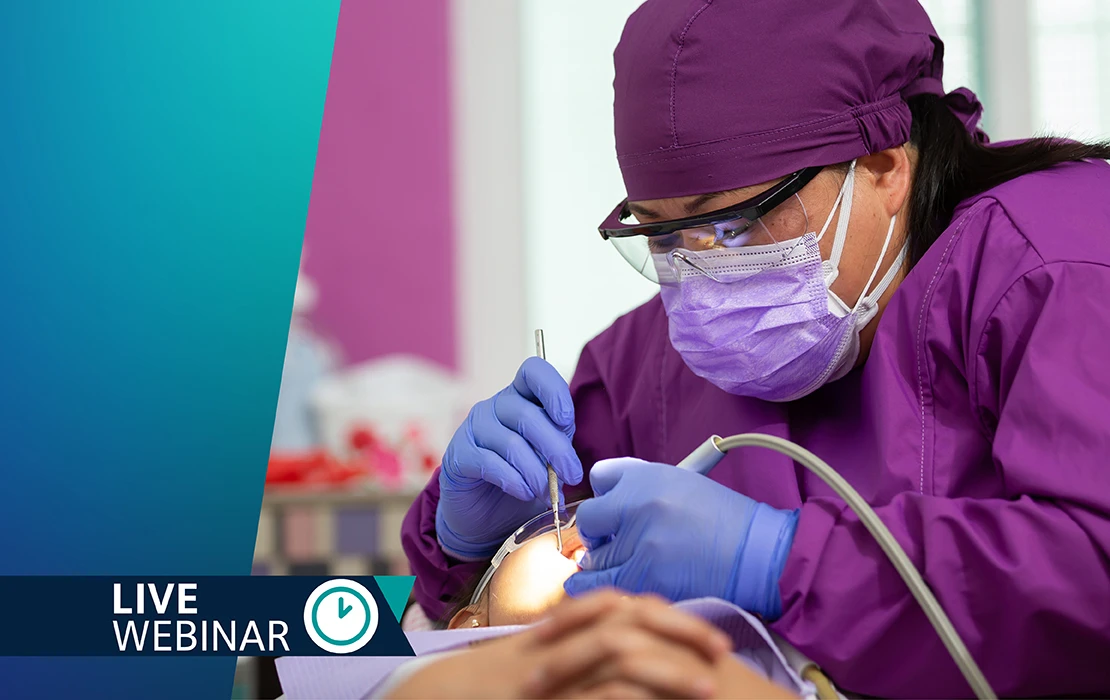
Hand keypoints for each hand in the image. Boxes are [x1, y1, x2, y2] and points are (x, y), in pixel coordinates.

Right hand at [384, 590, 729, 699]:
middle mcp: (554, 643)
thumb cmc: (476, 690)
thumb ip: (567, 657)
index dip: (667, 614)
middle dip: (680, 630)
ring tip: (710, 686)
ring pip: (617, 653)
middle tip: (723, 650)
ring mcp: (546, 670)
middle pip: (627, 616)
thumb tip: (622, 665)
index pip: (619, 606)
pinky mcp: (543, 696)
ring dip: (669, 667)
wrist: (425, 699)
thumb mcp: (529, 665)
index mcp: (556, 631)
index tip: (706, 633)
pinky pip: (593, 697)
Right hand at [436, 358, 583, 558]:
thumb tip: (570, 465)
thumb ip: (559, 448)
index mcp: (521, 397)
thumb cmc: (522, 478)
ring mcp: (473, 428)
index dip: (553, 390)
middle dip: (556, 448)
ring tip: (547, 493)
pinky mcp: (458, 455)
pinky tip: (524, 493)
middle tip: (572, 476)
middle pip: (528, 414)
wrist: (485, 515)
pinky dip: (513, 480)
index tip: (566, 421)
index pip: (534, 371)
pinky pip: (488, 462)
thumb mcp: (548, 457)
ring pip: (511, 442)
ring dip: (536, 472)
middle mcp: (496, 406)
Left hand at [565, 458, 798, 619]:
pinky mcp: (643, 576)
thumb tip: (605, 495)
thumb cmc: (724, 520)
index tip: (610, 510)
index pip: (599, 476)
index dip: (603, 495)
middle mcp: (637, 503)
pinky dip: (590, 587)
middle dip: (596, 532)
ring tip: (623, 565)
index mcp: (648, 475)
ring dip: (602, 562)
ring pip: (592, 555)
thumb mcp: (683, 482)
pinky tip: (591, 587)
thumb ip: (642, 484)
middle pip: (589, 518)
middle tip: (611, 542)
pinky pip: (598, 583)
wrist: (757, 555)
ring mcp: (638, 541)